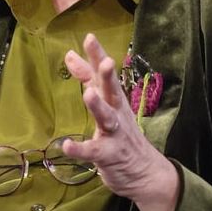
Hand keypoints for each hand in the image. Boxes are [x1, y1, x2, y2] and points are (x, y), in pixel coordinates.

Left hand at [63, 33, 178, 210]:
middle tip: (106, 61)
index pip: (104, 74)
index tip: (89, 37)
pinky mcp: (109, 154)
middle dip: (108, 76)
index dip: (98, 56)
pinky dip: (80, 148)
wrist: (145, 172)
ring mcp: (115, 134)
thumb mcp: (107, 102)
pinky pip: (93, 151)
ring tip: (88, 94)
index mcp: (115, 98)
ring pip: (107, 118)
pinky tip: (66, 146)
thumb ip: (88, 80)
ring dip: (99, 106)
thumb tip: (71, 55)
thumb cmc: (121, 133)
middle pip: (112, 91)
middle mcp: (117, 112)